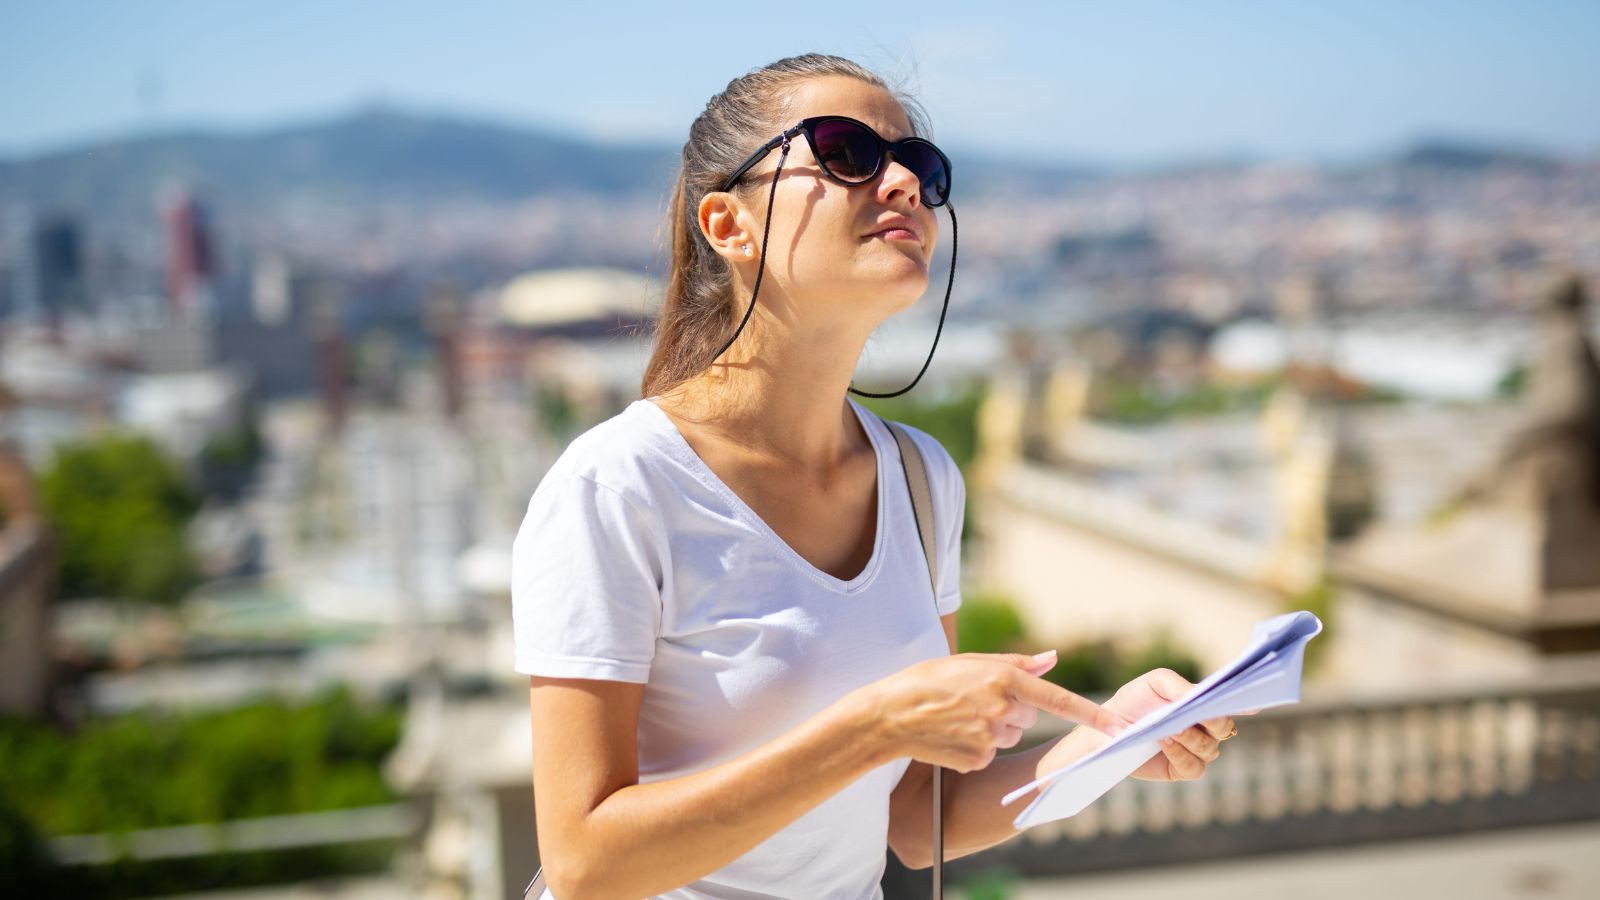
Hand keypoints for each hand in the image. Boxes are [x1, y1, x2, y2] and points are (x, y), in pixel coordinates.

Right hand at [861, 650, 1124, 773]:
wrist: (890, 715)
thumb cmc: (928, 680)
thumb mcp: (969, 661)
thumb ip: (1015, 662)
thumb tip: (1052, 659)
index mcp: (1003, 679)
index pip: (1058, 699)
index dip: (1092, 714)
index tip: (1118, 726)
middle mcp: (1002, 708)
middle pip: (1029, 716)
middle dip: (1012, 710)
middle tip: (975, 700)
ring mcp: (990, 737)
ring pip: (1011, 735)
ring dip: (994, 728)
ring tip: (959, 716)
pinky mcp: (978, 759)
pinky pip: (991, 753)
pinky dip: (977, 746)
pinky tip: (953, 735)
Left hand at [1036, 667, 1253, 782]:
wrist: (1110, 725)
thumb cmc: (1136, 700)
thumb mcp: (1157, 683)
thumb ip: (1180, 687)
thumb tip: (1199, 696)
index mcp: (1205, 704)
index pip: (1233, 704)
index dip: (1245, 703)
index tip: (1251, 703)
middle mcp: (1207, 728)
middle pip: (1225, 729)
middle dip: (1213, 722)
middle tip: (1195, 716)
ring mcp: (1197, 750)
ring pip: (1210, 749)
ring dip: (1190, 738)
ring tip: (1169, 729)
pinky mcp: (1182, 769)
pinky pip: (1194, 767)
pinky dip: (1180, 755)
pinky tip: (1164, 743)